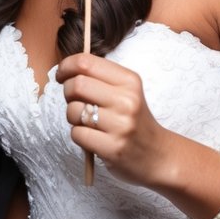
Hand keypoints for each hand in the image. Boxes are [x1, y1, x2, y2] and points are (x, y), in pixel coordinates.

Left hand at [56, 52, 172, 188]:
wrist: (157, 155)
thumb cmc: (134, 120)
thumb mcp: (127, 91)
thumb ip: (100, 77)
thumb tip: (66, 67)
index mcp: (129, 81)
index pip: (86, 62)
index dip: (66, 66)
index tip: (62, 74)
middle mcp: (127, 101)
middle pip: (77, 85)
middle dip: (67, 92)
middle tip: (74, 99)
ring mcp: (120, 125)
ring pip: (73, 110)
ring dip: (73, 116)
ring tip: (87, 121)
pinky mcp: (112, 148)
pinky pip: (77, 134)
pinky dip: (78, 135)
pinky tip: (92, 136)